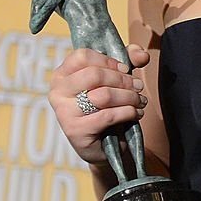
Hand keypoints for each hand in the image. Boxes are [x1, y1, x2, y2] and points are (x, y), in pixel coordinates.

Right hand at [48, 44, 148, 165]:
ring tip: (140, 101)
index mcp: (62, 74)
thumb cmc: (107, 107)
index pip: (82, 56)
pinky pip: (107, 116)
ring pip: (103, 96)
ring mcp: (64, 112)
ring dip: (129, 97)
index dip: (109, 61)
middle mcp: (57, 91)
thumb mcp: (116, 79)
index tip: (125, 69)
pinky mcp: (75, 131)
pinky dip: (128, 113)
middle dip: (123, 80)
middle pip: (94, 75)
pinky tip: (136, 114)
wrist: (104, 146)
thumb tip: (142, 54)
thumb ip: (129, 60)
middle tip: (138, 87)